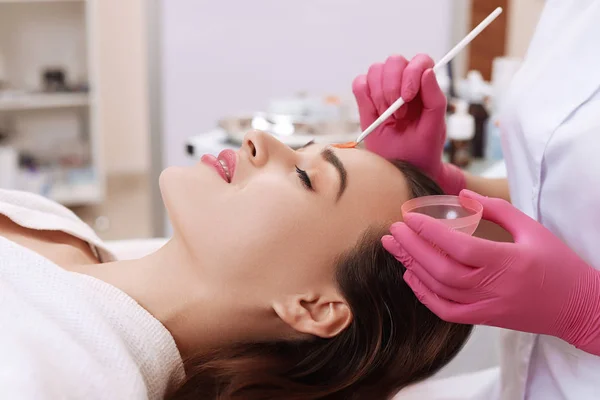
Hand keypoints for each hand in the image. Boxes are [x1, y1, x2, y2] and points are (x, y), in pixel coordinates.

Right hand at [352, 54, 464, 194]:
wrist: (403, 170)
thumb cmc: (422, 149)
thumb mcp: (435, 125)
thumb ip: (435, 97)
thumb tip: (427, 71)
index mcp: (424, 86)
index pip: (420, 61)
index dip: (412, 72)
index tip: (409, 96)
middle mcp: (404, 84)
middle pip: (394, 61)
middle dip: (393, 86)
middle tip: (397, 114)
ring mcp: (384, 91)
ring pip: (375, 70)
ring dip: (380, 94)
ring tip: (388, 118)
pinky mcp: (366, 102)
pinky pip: (359, 83)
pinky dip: (364, 96)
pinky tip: (374, 114)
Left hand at [384, 189, 599, 353]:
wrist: (578, 307)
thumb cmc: (558, 263)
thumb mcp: (532, 228)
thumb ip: (496, 210)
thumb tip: (463, 195)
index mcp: (508, 261)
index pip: (459, 246)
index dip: (430, 232)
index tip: (409, 217)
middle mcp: (494, 287)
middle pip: (441, 269)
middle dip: (412, 247)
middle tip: (393, 230)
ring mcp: (488, 307)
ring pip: (440, 290)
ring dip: (412, 267)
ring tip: (394, 247)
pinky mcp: (485, 319)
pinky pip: (447, 312)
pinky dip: (424, 296)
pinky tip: (410, 277)